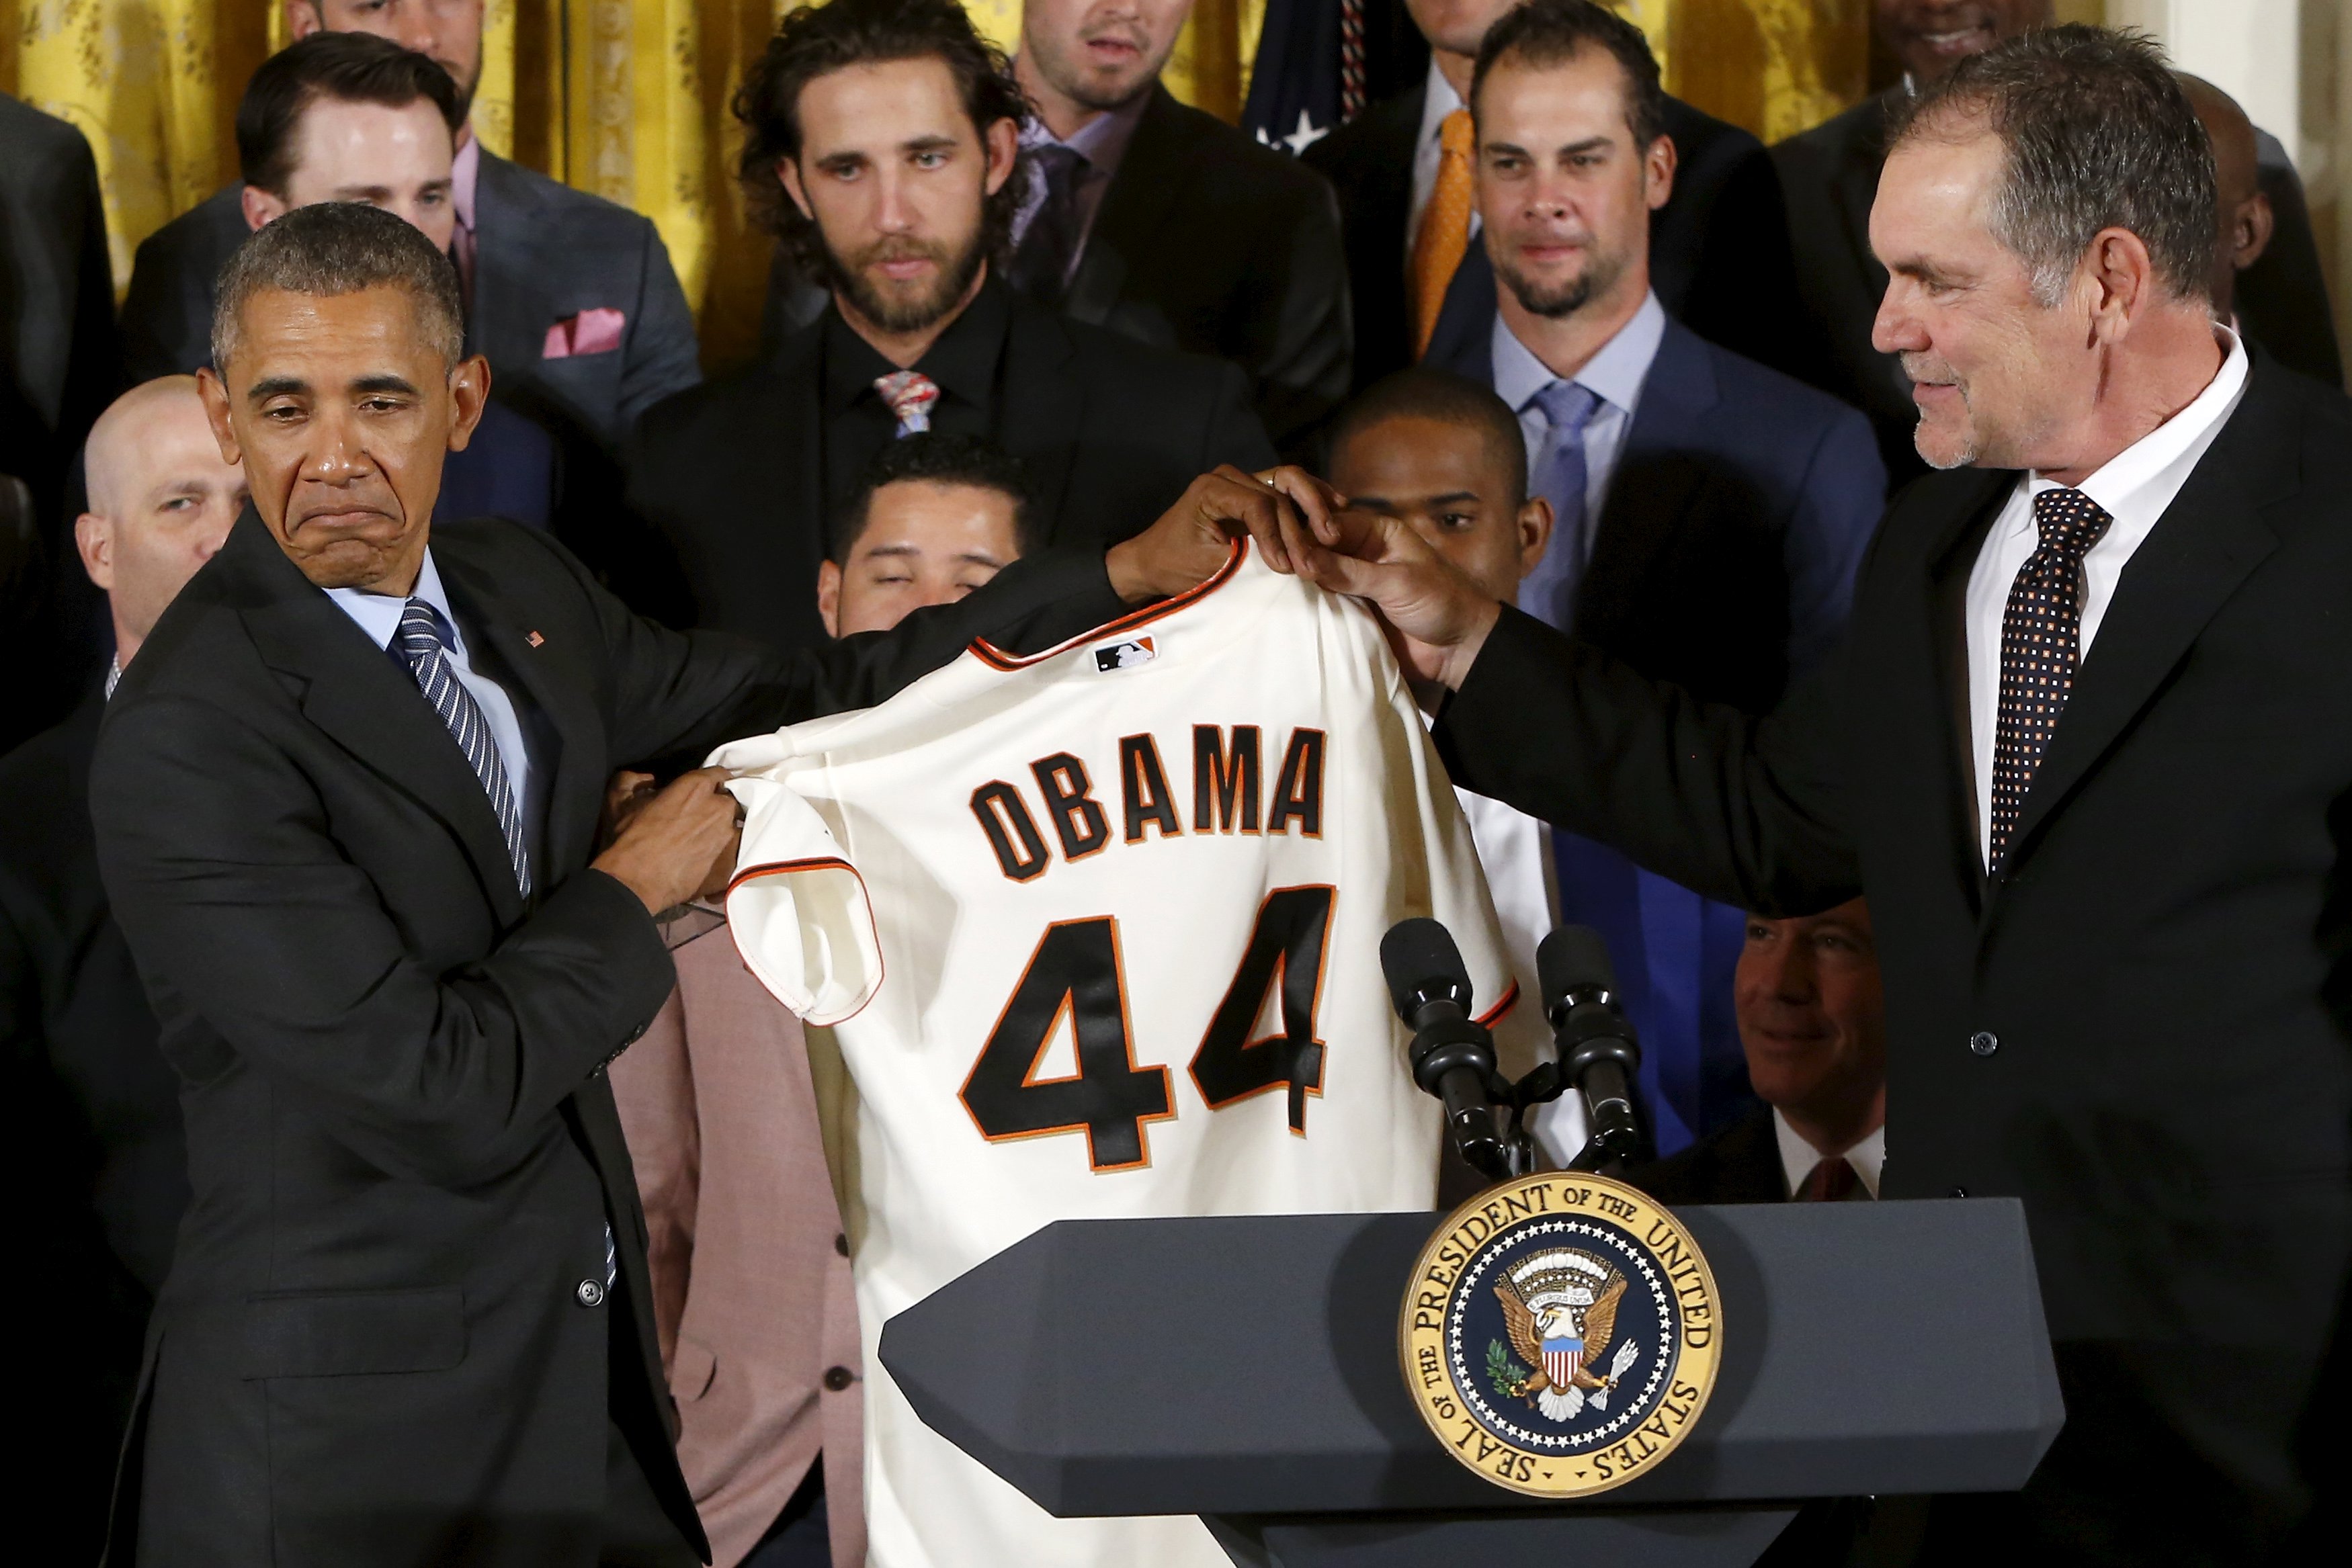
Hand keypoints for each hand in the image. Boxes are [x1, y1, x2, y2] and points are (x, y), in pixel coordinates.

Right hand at [590, 766, 742, 915]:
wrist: (634, 882)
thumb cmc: (628, 838)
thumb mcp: (620, 800)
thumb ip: (634, 780)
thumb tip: (648, 780)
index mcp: (697, 787)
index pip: (719, 774)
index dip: (713, 782)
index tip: (707, 791)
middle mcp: (720, 807)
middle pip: (731, 802)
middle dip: (720, 807)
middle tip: (704, 820)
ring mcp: (729, 836)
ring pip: (738, 828)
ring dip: (726, 832)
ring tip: (711, 843)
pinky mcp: (731, 863)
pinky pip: (739, 855)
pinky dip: (730, 857)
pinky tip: (715, 862)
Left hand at [1106, 465, 1332, 603]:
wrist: (1153, 562)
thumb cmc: (1174, 566)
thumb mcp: (1207, 568)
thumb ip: (1245, 560)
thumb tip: (1287, 563)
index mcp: (1211, 488)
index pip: (1259, 505)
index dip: (1277, 537)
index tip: (1286, 568)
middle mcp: (1229, 477)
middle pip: (1279, 494)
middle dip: (1300, 530)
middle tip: (1314, 562)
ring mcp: (1244, 481)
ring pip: (1291, 483)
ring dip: (1315, 507)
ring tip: (1333, 533)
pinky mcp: (1255, 491)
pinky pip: (1290, 489)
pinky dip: (1313, 500)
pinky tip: (1337, 510)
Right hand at [1286, 507, 1501, 690]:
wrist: (1460, 649)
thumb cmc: (1441, 603)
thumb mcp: (1396, 582)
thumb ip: (1351, 572)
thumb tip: (1303, 559)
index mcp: (1378, 532)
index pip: (1332, 524)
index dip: (1307, 535)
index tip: (1284, 551)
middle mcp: (1362, 553)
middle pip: (1318, 547)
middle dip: (1298, 556)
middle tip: (1274, 569)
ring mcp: (1355, 583)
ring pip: (1316, 575)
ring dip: (1299, 582)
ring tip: (1272, 586)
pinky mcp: (1352, 611)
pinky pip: (1323, 604)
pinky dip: (1307, 605)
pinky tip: (1285, 606)